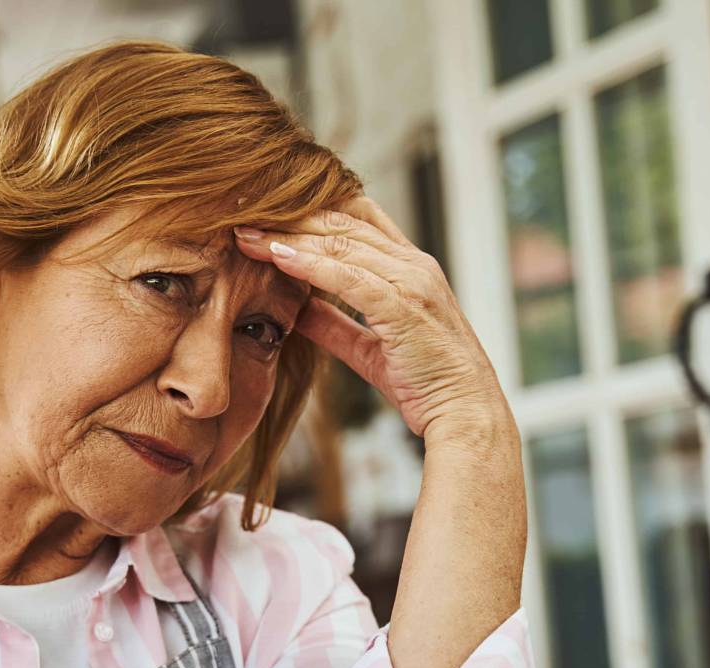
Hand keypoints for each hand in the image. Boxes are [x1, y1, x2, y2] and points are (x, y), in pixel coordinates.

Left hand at [233, 195, 512, 444]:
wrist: (465, 414)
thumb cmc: (424, 382)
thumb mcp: (369, 348)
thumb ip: (334, 323)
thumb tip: (295, 307)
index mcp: (411, 268)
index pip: (358, 219)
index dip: (312, 211)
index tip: (267, 214)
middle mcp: (414, 265)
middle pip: (343, 223)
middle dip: (291, 217)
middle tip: (244, 216)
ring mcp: (412, 282)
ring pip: (342, 244)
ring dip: (290, 236)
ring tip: (247, 234)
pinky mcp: (403, 307)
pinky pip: (348, 277)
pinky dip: (310, 264)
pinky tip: (277, 257)